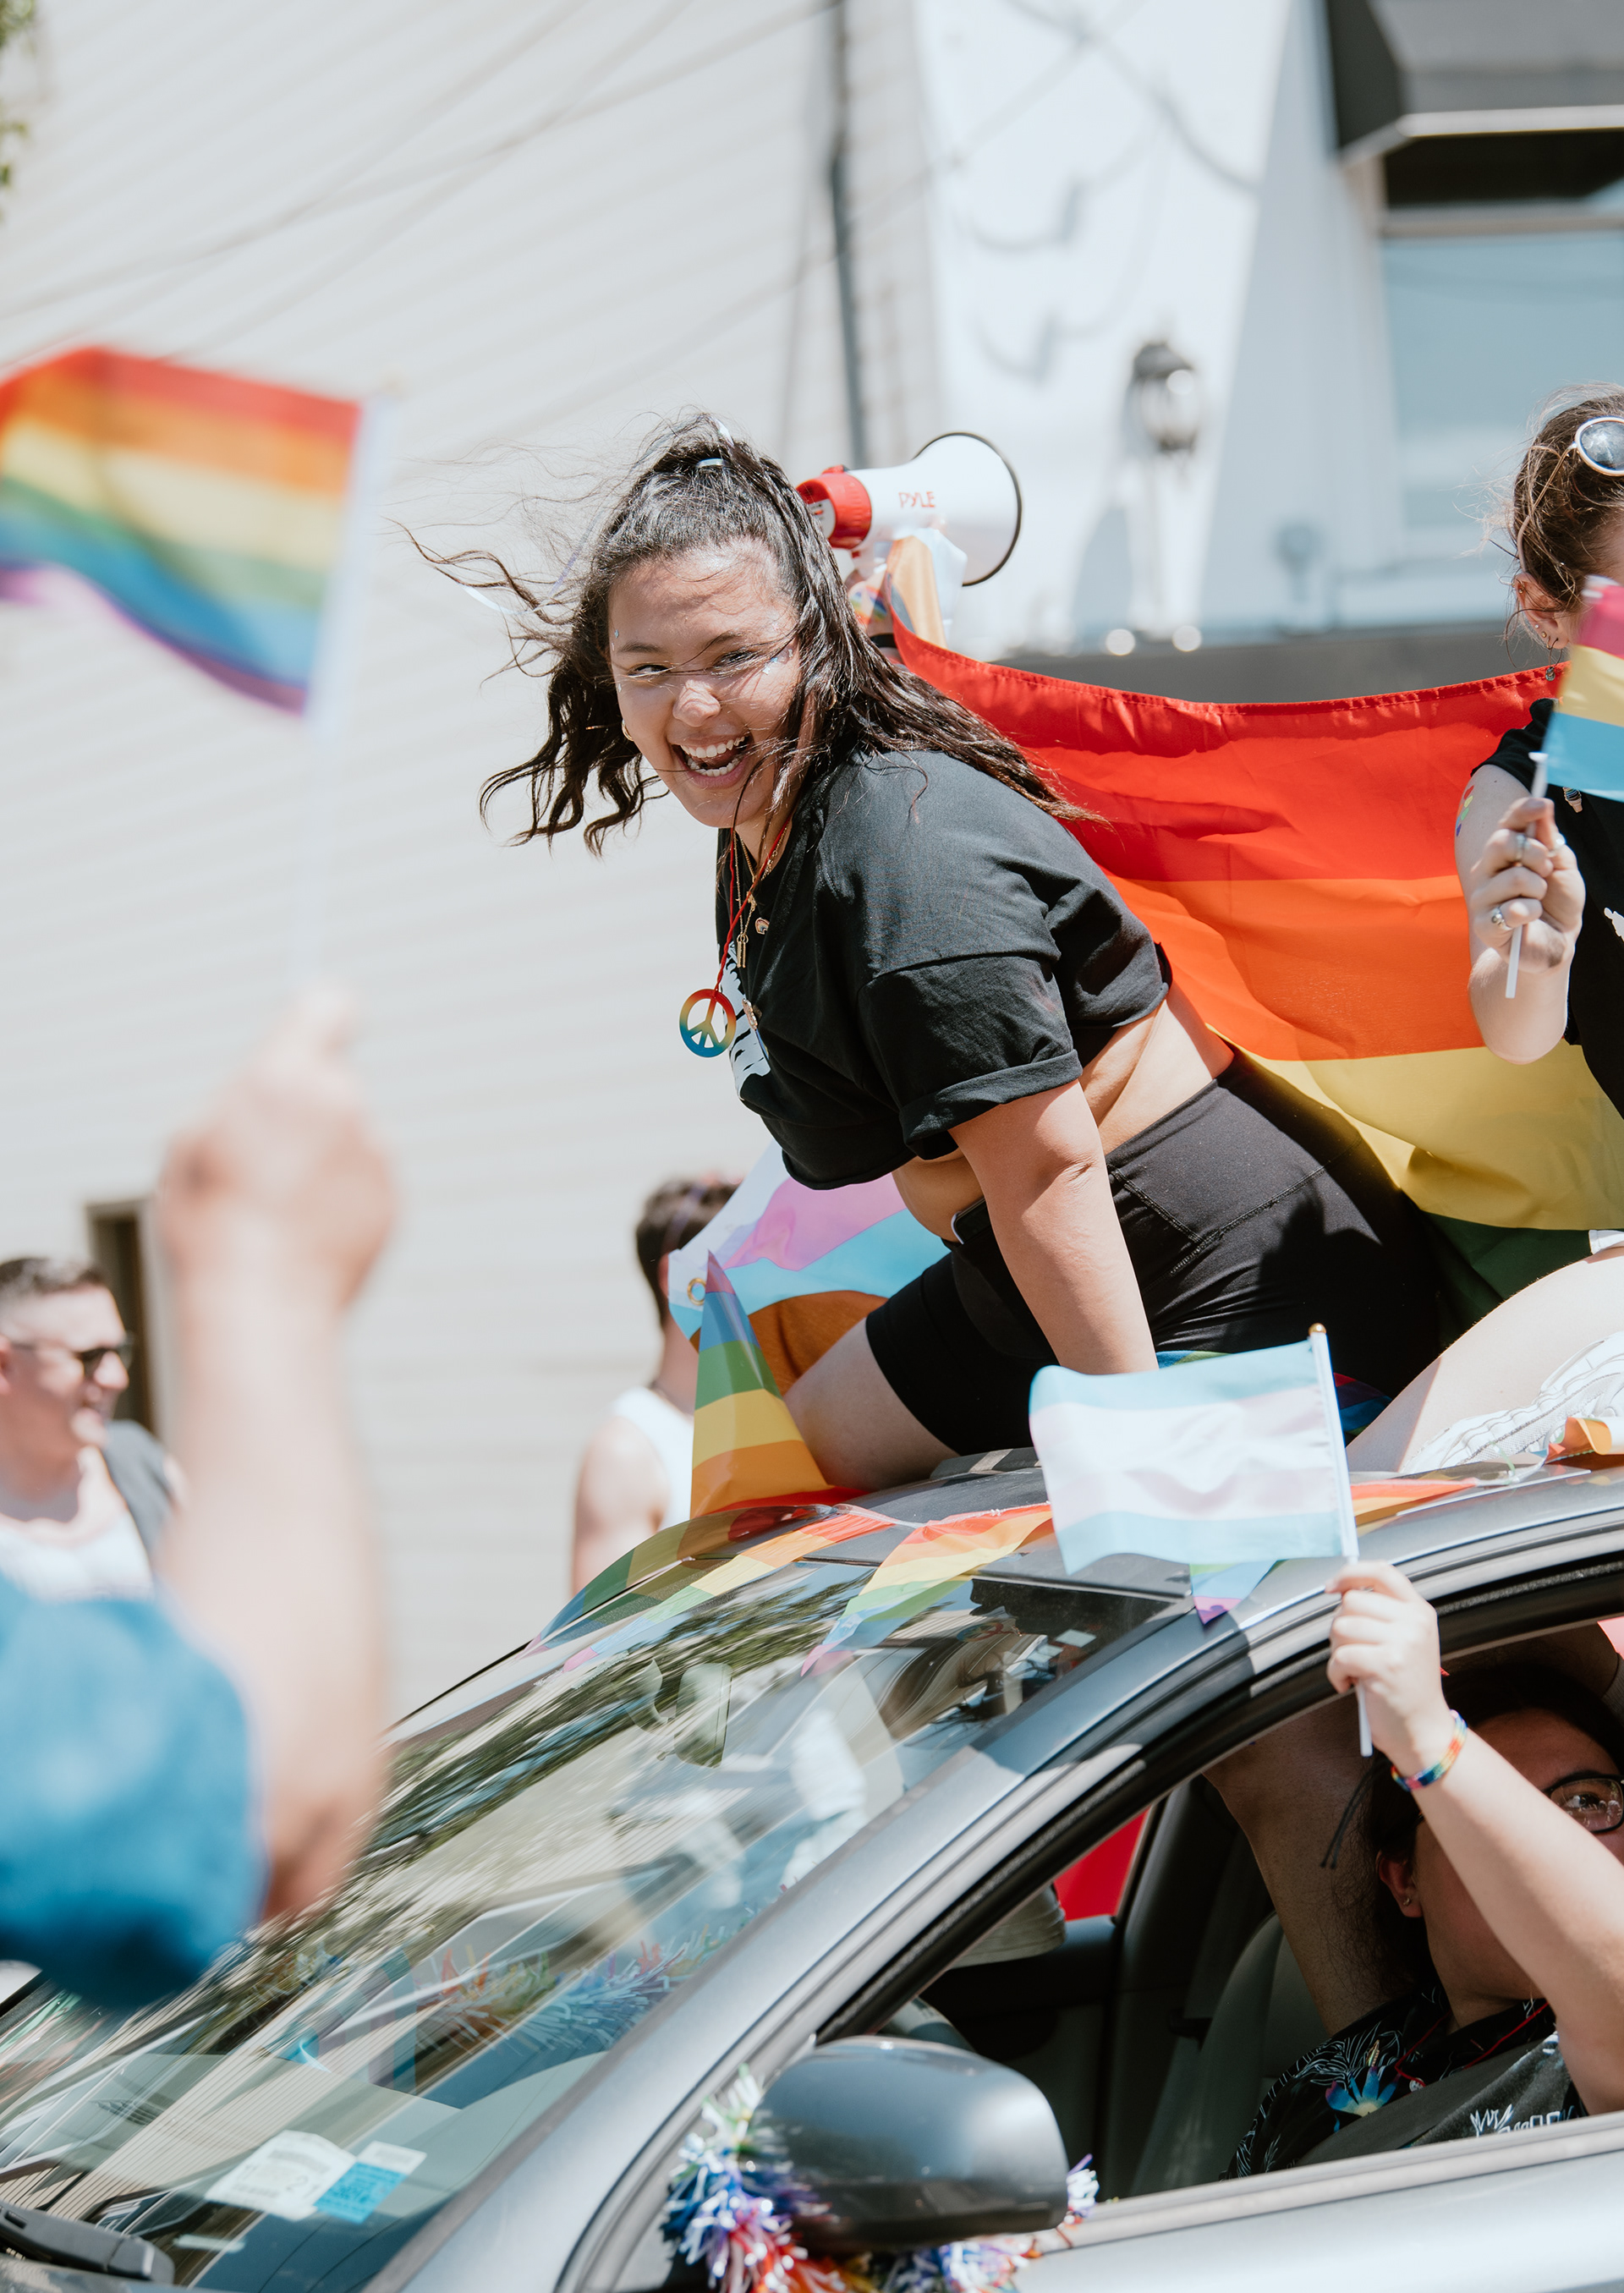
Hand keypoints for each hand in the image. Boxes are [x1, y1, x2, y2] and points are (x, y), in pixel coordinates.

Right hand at [157, 989, 394, 1313]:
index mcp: (283, 1077)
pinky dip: (343, 1197)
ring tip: (282, 1208)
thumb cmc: (211, 1223)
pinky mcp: (393, 1194)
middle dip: (309, 1107)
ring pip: (350, 1136)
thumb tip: (270, 1080)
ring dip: (325, 1159)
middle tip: (268, 1155)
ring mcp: (374, 1150)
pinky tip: (308, 1231)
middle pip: (334, 1081)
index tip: (316, 1028)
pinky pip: (365, 1180)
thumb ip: (243, 1098)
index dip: (322, 1017)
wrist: (260, 1303)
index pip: (329, 1005)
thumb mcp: (193, 1144)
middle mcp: (341, 1102)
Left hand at [1325, 1560, 1452, 1777]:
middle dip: (1340, 1626)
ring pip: (1341, 1627)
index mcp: (1419, 1611)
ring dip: (1336, 1652)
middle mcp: (1414, 1622)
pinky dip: (1335, 1673)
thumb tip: (1340, 1590)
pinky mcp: (1387, 1665)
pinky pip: (1340, 1656)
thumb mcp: (1404, 1641)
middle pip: (1352, 1601)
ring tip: (1352, 1670)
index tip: (1331, 1587)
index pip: (1382, 1571)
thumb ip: (1381, 1614)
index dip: (1350, 1573)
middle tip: (1350, 1651)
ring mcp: (1403, 1643)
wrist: (1423, 1730)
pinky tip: (1348, 1684)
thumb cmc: (1404, 1686)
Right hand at [1466, 792, 1583, 972]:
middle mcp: (1489, 871)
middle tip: (1545, 870)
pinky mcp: (1485, 925)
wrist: (1557, 941)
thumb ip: (1551, 841)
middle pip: (1500, 843)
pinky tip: (1530, 918)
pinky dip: (1531, 912)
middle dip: (1534, 853)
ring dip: (1537, 889)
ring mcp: (1483, 898)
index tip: (1542, 804)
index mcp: (1506, 853)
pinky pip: (1512, 909)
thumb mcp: (1562, 867)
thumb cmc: (1557, 903)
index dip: (1522, 811)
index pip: (1507, 823)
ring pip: (1513, 878)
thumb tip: (1543, 809)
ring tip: (1539, 900)